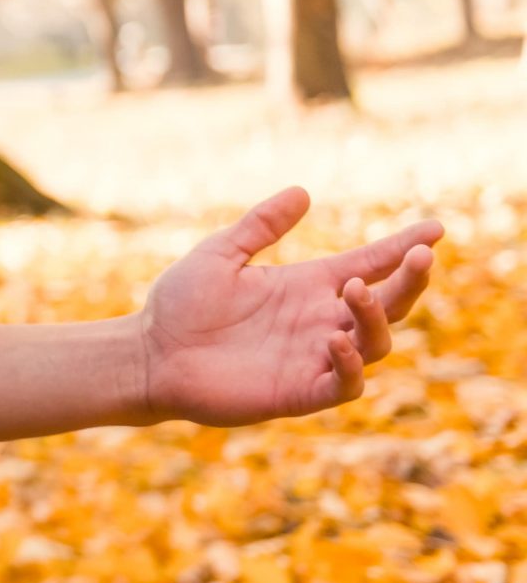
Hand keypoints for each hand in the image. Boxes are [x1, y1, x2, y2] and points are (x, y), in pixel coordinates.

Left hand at [139, 187, 438, 426]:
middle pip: (388, 302)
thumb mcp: (221, 254)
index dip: (403, 248)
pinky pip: (344, 383)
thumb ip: (261, 226)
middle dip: (411, 280)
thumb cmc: (181, 305)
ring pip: (375, 342)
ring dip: (376, 316)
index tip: (435, 228)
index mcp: (308, 285)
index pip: (370, 264)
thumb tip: (303, 191)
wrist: (148, 353)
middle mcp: (320, 320)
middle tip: (421, 257)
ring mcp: (313, 357)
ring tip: (356, 289)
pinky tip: (336, 340)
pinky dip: (350, 364)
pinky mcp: (299, 391)